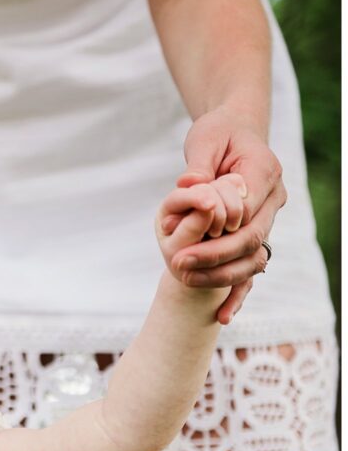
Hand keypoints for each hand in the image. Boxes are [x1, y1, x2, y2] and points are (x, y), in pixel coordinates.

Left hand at [160, 107, 285, 322]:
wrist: (234, 134)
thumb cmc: (218, 134)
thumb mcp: (205, 140)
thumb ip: (199, 164)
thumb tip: (188, 185)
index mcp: (264, 171)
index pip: (247, 207)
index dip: (219, 225)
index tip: (188, 237)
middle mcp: (273, 198)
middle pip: (250, 236)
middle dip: (215, 254)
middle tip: (178, 264)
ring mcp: (267, 217)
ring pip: (252, 255)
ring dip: (221, 274)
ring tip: (185, 282)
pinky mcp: (255, 232)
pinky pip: (250, 267)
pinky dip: (238, 292)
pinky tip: (223, 316)